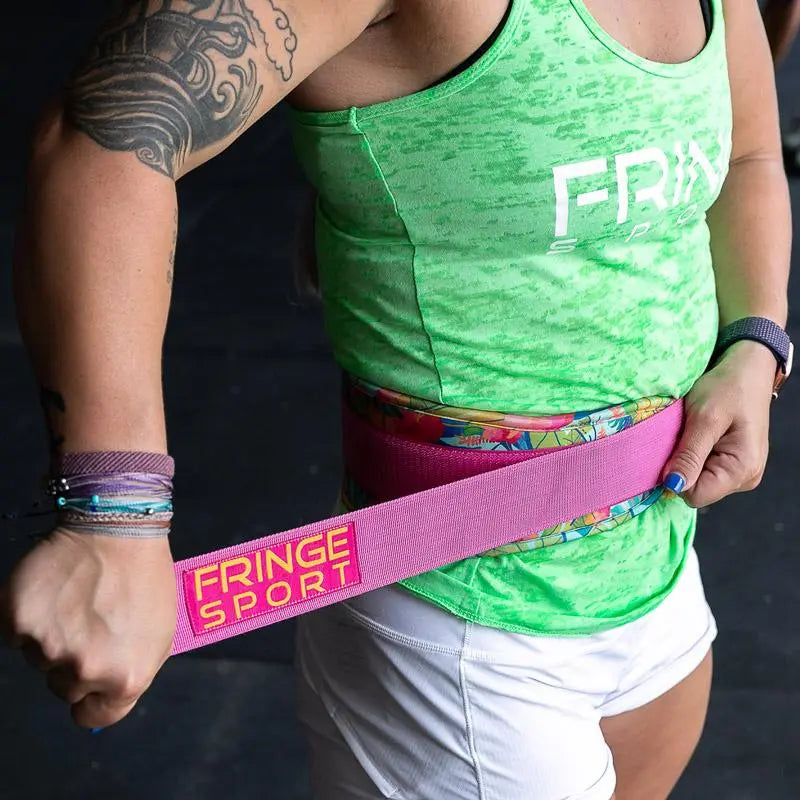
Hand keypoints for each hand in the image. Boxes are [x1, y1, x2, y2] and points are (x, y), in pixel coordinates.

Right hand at [0, 526, 175, 727]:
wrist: (119, 526)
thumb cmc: (147, 577)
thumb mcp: (159, 634)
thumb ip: (131, 672)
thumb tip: (102, 699)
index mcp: (127, 678)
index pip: (93, 716)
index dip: (92, 698)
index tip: (92, 680)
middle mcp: (85, 670)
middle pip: (64, 687)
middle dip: (76, 660)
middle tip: (93, 619)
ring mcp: (49, 647)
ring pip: (40, 659)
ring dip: (55, 635)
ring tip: (80, 598)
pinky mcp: (18, 620)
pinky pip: (16, 634)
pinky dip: (30, 616)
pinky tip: (57, 590)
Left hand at [662, 340, 776, 507]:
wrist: (746, 370)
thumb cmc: (728, 388)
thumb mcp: (704, 419)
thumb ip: (689, 455)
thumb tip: (673, 486)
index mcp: (743, 469)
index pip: (696, 496)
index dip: (676, 476)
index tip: (673, 448)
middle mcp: (745, 478)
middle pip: (696, 490)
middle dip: (682, 465)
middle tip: (685, 435)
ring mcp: (740, 473)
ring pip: (698, 481)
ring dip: (687, 459)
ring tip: (693, 432)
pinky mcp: (732, 464)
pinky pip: (703, 471)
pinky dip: (694, 455)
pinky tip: (698, 436)